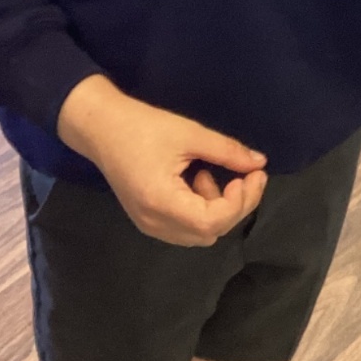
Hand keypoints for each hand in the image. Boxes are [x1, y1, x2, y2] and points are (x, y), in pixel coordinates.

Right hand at [57, 75, 267, 245]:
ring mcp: (149, 225)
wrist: (101, 127)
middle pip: (209, 232)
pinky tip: (194, 182)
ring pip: (199, 234)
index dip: (240, 202)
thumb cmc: (143, 126)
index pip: (212, 221)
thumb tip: (259, 163)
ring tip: (207, 174)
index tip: (252, 175)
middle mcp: (154, 222)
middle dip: (235, 205)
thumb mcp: (190, 133)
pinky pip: (185, 228)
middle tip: (246, 175)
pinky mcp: (148, 220)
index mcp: (162, 202)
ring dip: (217, 208)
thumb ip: (227, 151)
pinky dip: (201, 210)